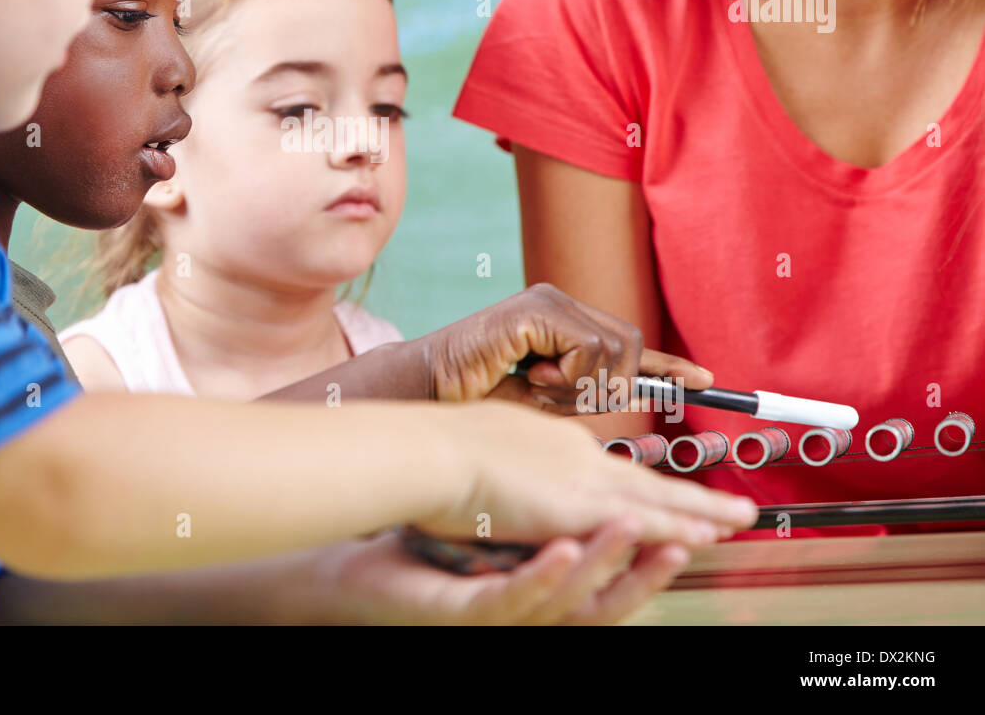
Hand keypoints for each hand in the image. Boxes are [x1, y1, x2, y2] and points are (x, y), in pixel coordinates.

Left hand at [311, 521, 689, 624]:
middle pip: (607, 592)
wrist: (361, 569)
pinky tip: (563, 550)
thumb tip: (596, 467)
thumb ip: (553, 501)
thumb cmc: (433, 540)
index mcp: (547, 576)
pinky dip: (541, 576)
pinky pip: (509, 598)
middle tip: (704, 537)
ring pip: (566, 599)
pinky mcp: (464, 610)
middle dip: (654, 565)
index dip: (667, 546)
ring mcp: (500, 608)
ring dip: (606, 562)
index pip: (618, 562)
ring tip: (638, 533)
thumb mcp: (505, 516)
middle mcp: (533, 602)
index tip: (716, 521)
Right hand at [407, 282, 712, 411]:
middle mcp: (559, 304)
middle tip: (564, 400)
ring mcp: (546, 302)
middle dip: (612, 387)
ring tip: (538, 388)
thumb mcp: (546, 404)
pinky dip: (567, 376)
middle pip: (627, 347)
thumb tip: (638, 393)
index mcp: (562, 323)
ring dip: (582, 387)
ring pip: (612, 351)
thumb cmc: (477, 403)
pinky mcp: (534, 310)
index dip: (666, 364)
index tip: (705, 380)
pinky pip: (587, 348)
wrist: (428, 395)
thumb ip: (588, 394)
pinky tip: (531, 376)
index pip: (628, 342)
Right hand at [418, 399, 757, 544]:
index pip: (612, 465)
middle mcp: (579, 456)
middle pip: (647, 478)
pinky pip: (644, 519)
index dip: (646, 480)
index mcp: (556, 444)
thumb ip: (514, 455)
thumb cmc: (442, 449)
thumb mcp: (488, 441)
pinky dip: (680, 526)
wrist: (433, 451)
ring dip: (702, 511)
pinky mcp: (578, 506)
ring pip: (657, 498)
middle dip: (692, 495)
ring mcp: (582, 479)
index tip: (670, 485)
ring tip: (738, 520)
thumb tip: (514, 462)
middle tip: (733, 506)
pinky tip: (708, 536)